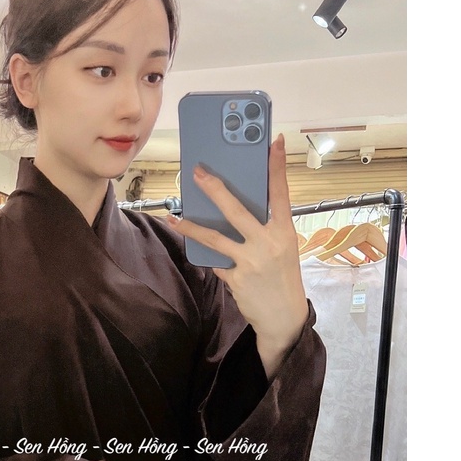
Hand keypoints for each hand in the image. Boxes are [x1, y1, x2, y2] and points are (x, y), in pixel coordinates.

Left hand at [167, 134, 308, 376]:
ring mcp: (252, 261)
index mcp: (285, 231)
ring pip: (215, 238)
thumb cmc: (282, 278)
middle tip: (198, 172)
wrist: (284, 318)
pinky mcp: (237, 278)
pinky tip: (193, 248)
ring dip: (192, 226)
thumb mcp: (282, 248)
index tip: (274, 142)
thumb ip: (264, 229)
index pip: (281, 193)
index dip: (277, 167)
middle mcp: (269, 243)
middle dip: (216, 189)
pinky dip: (205, 255)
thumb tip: (236, 210)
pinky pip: (215, 262)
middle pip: (238, 210)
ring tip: (175, 217)